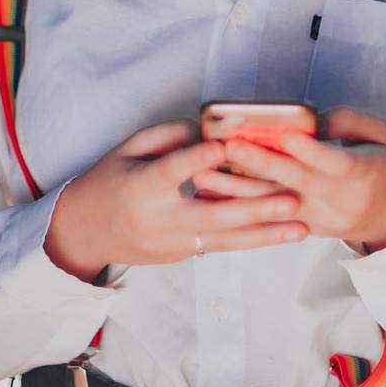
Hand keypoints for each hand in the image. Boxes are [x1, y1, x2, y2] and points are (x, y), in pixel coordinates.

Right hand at [69, 118, 309, 268]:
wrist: (84, 232)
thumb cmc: (109, 180)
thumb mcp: (127, 149)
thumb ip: (166, 136)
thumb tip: (208, 131)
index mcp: (140, 188)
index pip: (171, 172)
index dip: (197, 160)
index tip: (225, 147)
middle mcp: (158, 220)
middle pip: (211, 216)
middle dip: (255, 210)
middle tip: (291, 199)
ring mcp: (171, 243)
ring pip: (224, 241)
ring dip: (266, 235)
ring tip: (301, 228)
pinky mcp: (181, 255)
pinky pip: (220, 246)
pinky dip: (251, 239)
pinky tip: (281, 234)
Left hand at [190, 107, 385, 252]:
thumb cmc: (385, 163)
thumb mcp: (381, 134)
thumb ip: (347, 121)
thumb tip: (310, 119)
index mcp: (363, 174)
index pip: (334, 162)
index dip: (309, 151)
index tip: (285, 135)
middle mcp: (339, 201)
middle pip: (297, 182)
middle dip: (261, 164)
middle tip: (229, 146)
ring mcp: (321, 220)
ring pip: (276, 204)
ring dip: (238, 189)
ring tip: (204, 174)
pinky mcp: (306, 229)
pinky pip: (271, 218)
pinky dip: (242, 205)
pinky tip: (213, 193)